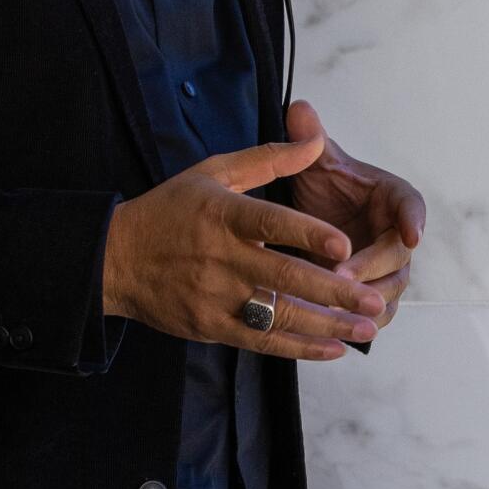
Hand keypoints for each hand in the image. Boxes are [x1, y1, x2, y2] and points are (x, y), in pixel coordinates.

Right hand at [102, 134, 386, 360]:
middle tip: (375, 299)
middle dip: (335, 292)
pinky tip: (333, 348)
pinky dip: (298, 348)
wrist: (113, 260)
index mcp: (223, 216)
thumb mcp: (213, 173)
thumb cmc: (170, 211)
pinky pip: (261, 341)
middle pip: (284, 278)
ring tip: (367, 327)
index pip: (270, 224)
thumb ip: (268, 158)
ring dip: (327, 325)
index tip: (345, 245)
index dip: (308, 235)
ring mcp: (216, 298)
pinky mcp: (210, 327)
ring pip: (278, 316)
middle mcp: (221, 259)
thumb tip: (314, 140)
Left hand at [282, 100, 425, 334]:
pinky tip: (334, 327)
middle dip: (372, 267)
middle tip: (341, 273)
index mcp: (393, 199)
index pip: (412, 207)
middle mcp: (398, 235)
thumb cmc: (323, 189)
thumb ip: (312, 139)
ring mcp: (388, 269)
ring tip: (336, 307)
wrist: (314, 221)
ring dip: (366, 301)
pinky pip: (376, 315)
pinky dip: (360, 323)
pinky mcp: (373, 295)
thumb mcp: (316, 163)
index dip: (414, 220)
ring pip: (389, 291)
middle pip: (399, 257)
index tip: (412, 234)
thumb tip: (299, 107)